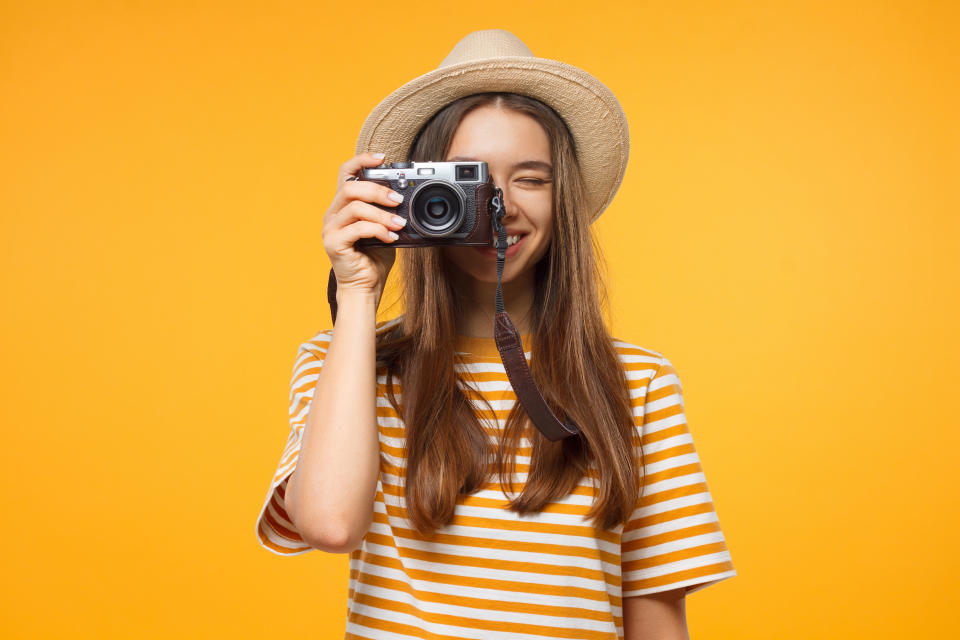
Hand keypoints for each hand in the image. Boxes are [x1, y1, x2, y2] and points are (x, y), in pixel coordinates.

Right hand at [322, 152, 408, 297]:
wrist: (364, 287)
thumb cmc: (373, 259)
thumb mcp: (384, 229)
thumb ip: (387, 212)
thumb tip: (406, 196)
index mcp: (343, 206)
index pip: (346, 173)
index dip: (362, 160)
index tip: (382, 158)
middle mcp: (333, 214)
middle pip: (351, 188)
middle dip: (377, 190)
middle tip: (397, 199)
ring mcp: (331, 228)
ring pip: (355, 207)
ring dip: (381, 213)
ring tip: (399, 223)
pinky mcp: (334, 243)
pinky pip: (357, 228)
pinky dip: (378, 230)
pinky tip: (391, 238)